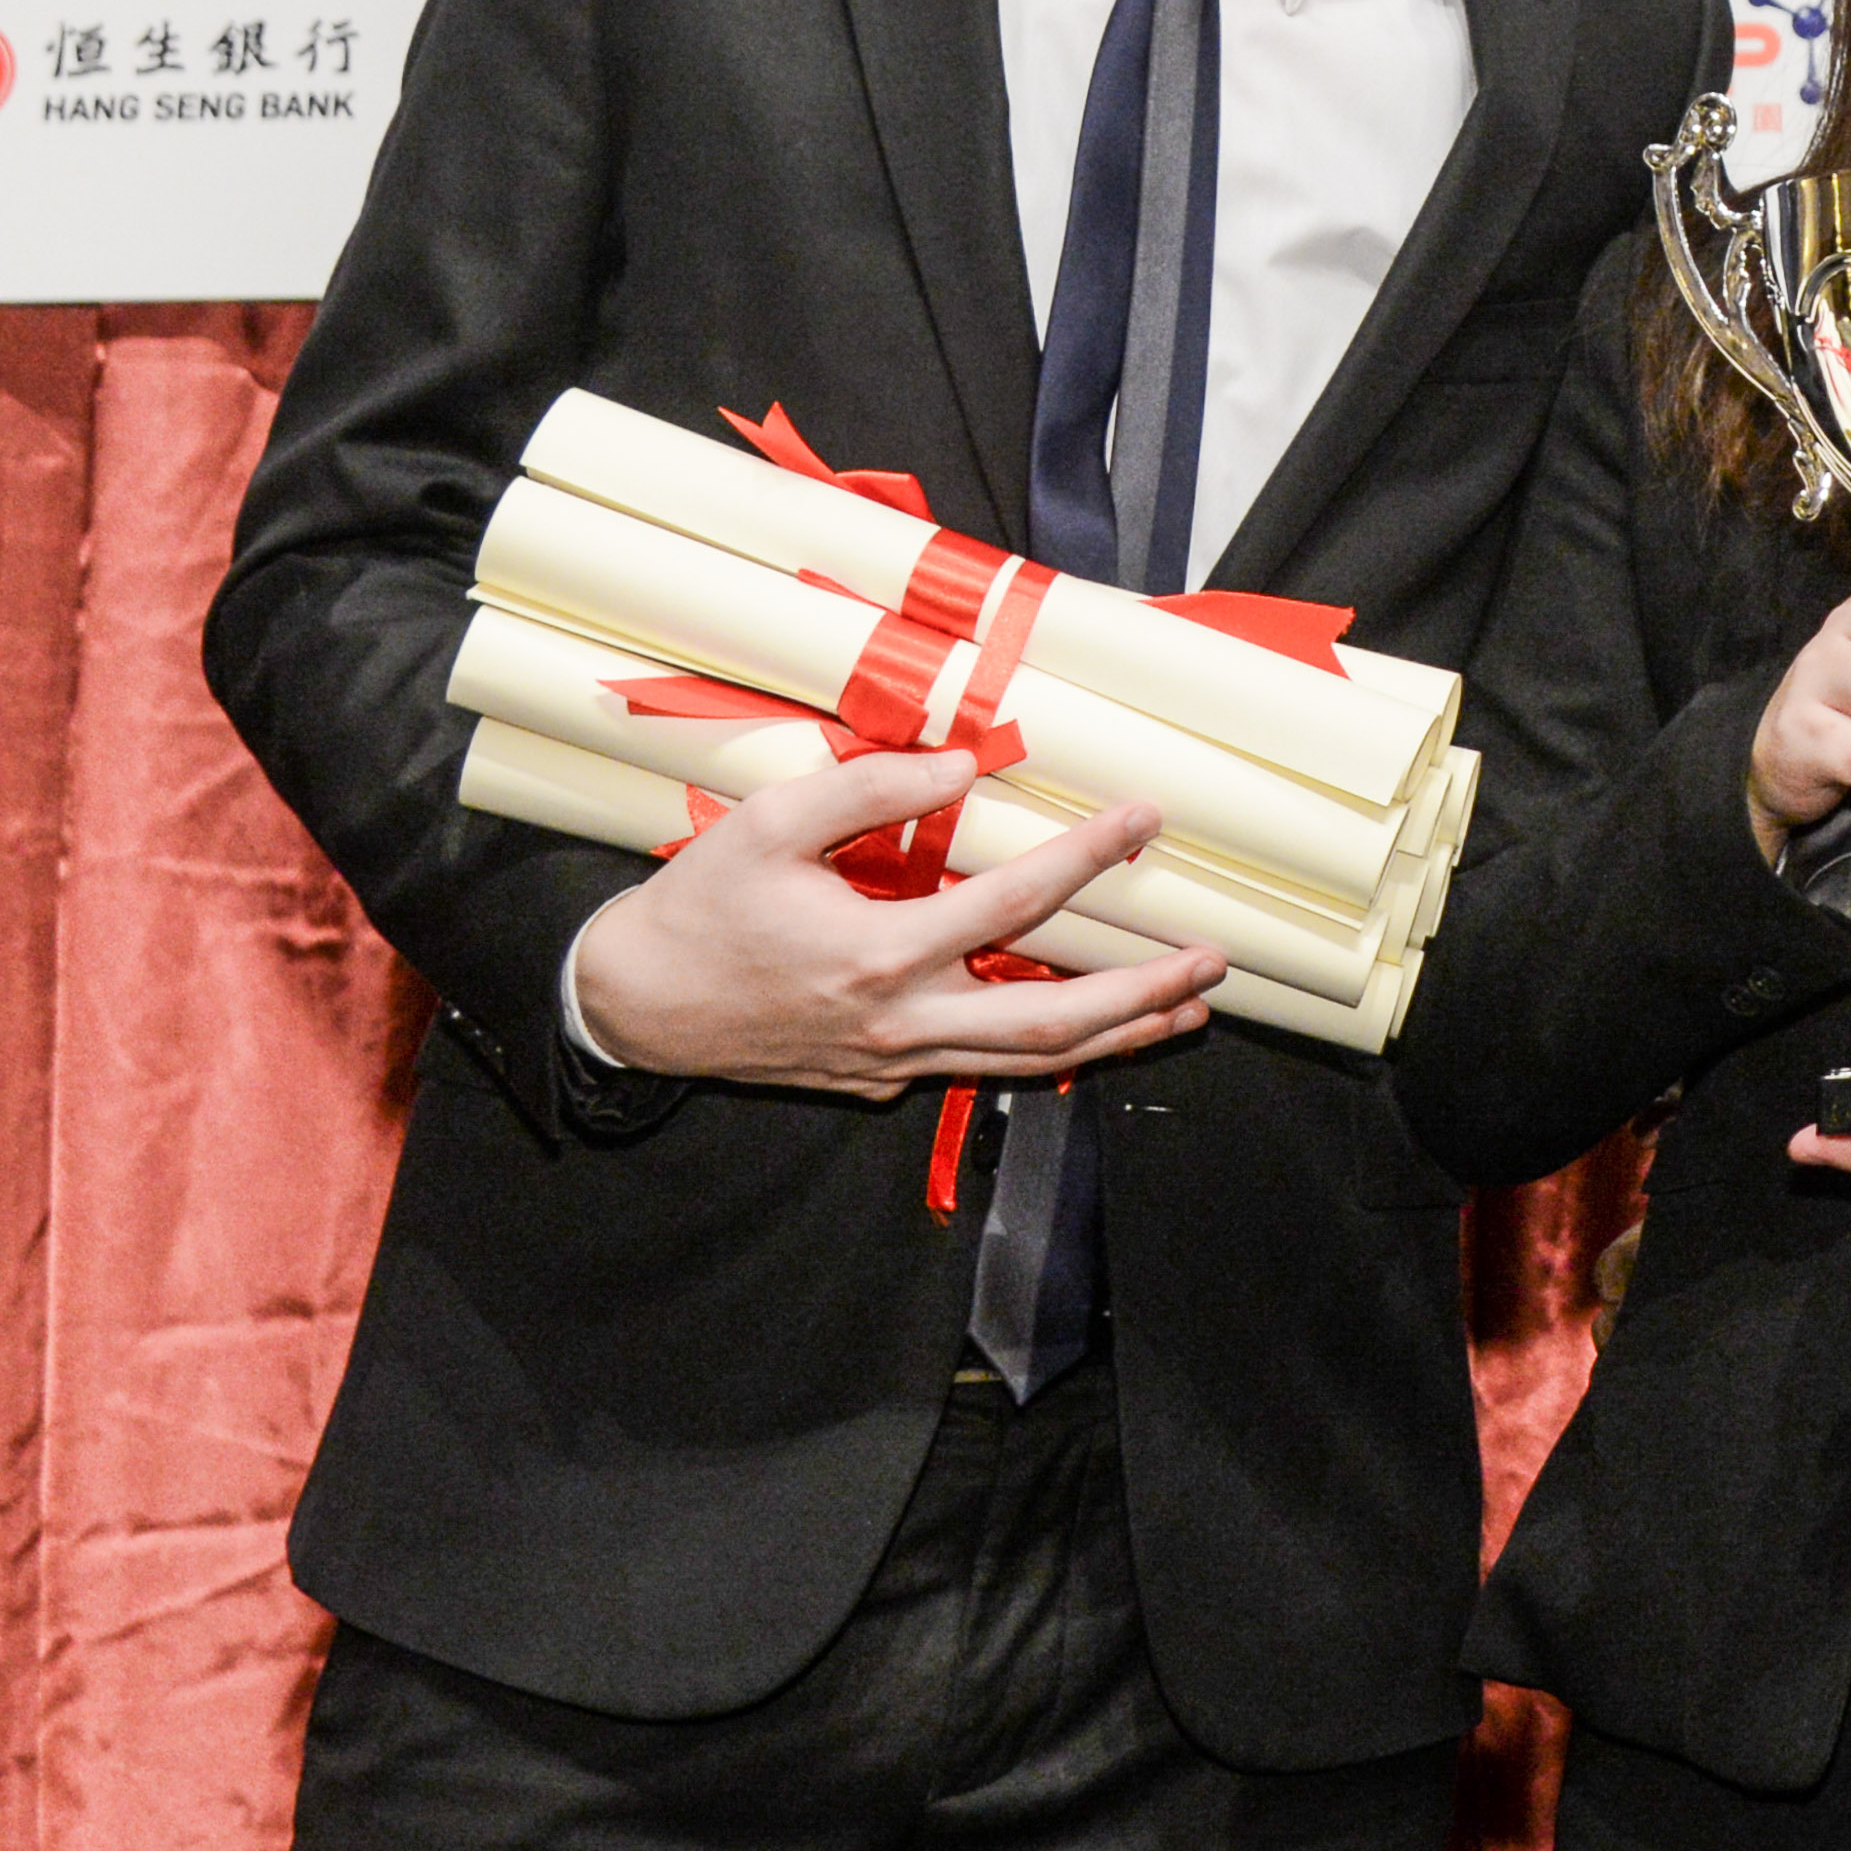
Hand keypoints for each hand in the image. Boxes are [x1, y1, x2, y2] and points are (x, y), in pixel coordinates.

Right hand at [561, 743, 1207, 1098]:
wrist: (637, 1007)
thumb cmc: (699, 909)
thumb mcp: (770, 824)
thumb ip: (870, 788)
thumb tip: (965, 766)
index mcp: (878, 954)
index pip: (1015, 902)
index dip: (1089, 857)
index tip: (1142, 819)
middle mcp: (900, 1023)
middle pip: (1053, 1021)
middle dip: (1145, 992)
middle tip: (1213, 960)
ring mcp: (895, 1063)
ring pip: (1030, 1061)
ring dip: (1118, 1035)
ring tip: (1186, 1008)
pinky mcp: (882, 1083)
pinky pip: (982, 1068)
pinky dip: (1045, 1051)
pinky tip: (1091, 1029)